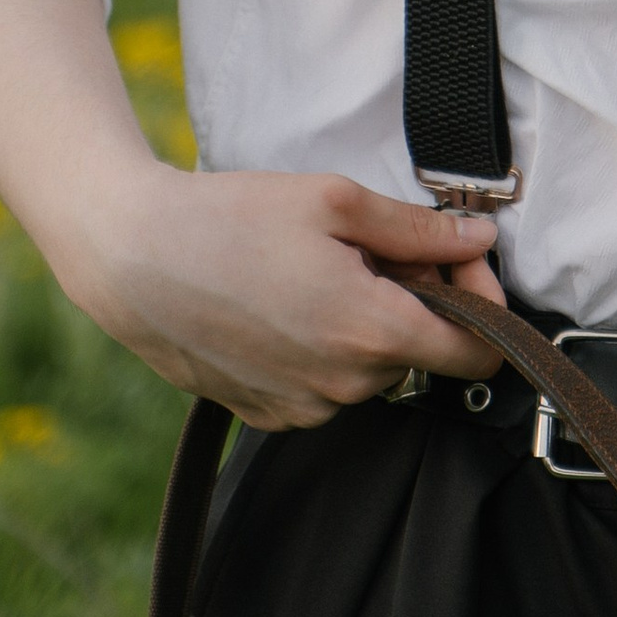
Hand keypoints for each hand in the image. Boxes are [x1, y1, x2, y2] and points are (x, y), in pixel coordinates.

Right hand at [53, 157, 506, 429]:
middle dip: (417, 304)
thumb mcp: (334, 201)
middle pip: (421, 354)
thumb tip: (480, 239)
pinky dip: (325, 352)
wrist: (133, 259)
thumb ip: (419, 230)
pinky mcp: (266, 415)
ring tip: (318, 271)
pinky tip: (288, 304)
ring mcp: (302, 408)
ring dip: (367, 328)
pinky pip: (326, 389)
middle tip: (371, 250)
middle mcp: (343, 386)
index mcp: (370, 331)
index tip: (456, 261)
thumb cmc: (232, 219)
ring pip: (372, 372)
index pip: (475, 353)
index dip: (482, 302)